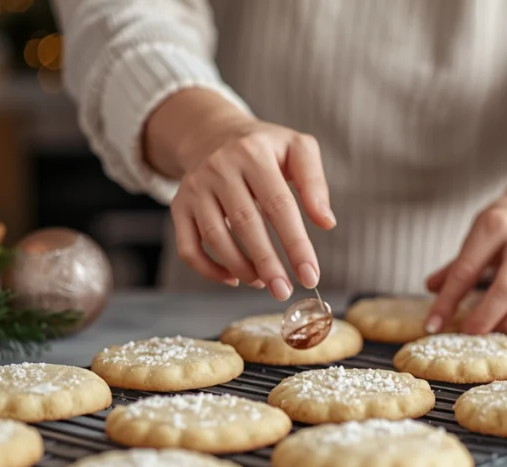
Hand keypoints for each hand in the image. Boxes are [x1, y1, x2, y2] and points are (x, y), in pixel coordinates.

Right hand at [147, 89, 335, 300]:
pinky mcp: (179, 206)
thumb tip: (326, 222)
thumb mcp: (297, 148)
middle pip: (246, 223)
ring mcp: (195, 187)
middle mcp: (220, 168)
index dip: (296, 244)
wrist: (215, 135)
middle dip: (268, 263)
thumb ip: (314, 183)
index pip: (279, 205)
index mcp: (253, 153)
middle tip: (285, 292)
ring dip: (241, 268)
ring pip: (214, 237)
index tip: (311, 276)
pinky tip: (234, 278)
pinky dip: (209, 270)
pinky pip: (188, 246)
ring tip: (264, 283)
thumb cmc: (265, 149)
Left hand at [425, 158, 506, 335]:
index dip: (447, 302)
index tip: (432, 326)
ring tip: (502, 328)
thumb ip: (456, 265)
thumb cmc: (505, 228)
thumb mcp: (477, 236)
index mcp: (498, 226)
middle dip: (485, 317)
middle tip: (471, 332)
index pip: (466, 270)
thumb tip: (430, 288)